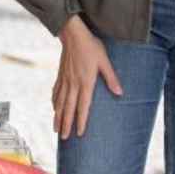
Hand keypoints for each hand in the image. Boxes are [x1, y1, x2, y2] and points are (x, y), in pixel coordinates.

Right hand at [53, 16, 122, 139]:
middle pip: (69, 109)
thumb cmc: (91, 47)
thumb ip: (111, 78)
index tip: (79, 134)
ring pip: (60, 103)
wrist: (73, 34)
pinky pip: (56, 92)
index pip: (83, 106)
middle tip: (63, 139)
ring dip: (58, 117)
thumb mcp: (105, 61)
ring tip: (56, 129)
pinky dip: (54, 103)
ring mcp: (65, 80)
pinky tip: (54, 109)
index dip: (81, 121)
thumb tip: (120, 93)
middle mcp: (73, 84)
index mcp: (85, 82)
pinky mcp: (60, 75)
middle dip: (66, 125)